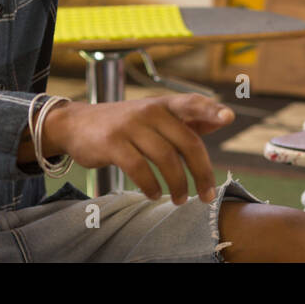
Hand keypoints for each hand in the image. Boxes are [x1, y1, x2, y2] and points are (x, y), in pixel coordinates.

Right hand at [39, 95, 234, 204]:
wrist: (76, 124)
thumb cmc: (124, 123)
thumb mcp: (153, 115)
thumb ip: (186, 119)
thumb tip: (220, 120)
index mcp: (163, 104)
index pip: (192, 103)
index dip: (211, 110)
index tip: (228, 118)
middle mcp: (150, 111)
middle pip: (187, 142)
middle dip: (201, 172)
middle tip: (207, 195)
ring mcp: (130, 125)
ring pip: (165, 158)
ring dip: (177, 184)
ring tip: (179, 200)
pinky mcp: (112, 143)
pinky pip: (139, 168)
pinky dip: (150, 186)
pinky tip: (154, 194)